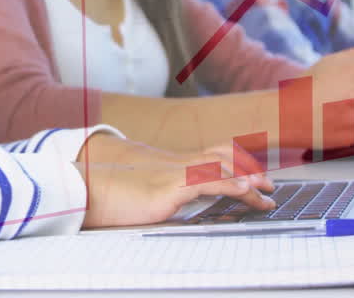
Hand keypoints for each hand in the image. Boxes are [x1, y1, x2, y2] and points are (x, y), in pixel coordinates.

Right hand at [75, 133, 275, 227]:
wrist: (85, 185)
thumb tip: (161, 199)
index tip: (252, 174)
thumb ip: (154, 191)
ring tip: (265, 192)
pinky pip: (209, 182)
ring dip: (248, 180)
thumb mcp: (137, 191)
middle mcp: (175, 163)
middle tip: (268, 185)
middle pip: (221, 155)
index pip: (209, 154)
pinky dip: (232, 185)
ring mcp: (174, 173)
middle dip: (248, 168)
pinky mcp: (170, 186)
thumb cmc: (105, 191)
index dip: (234, 161)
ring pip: (221, 167)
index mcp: (169, 164)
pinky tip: (247, 192)